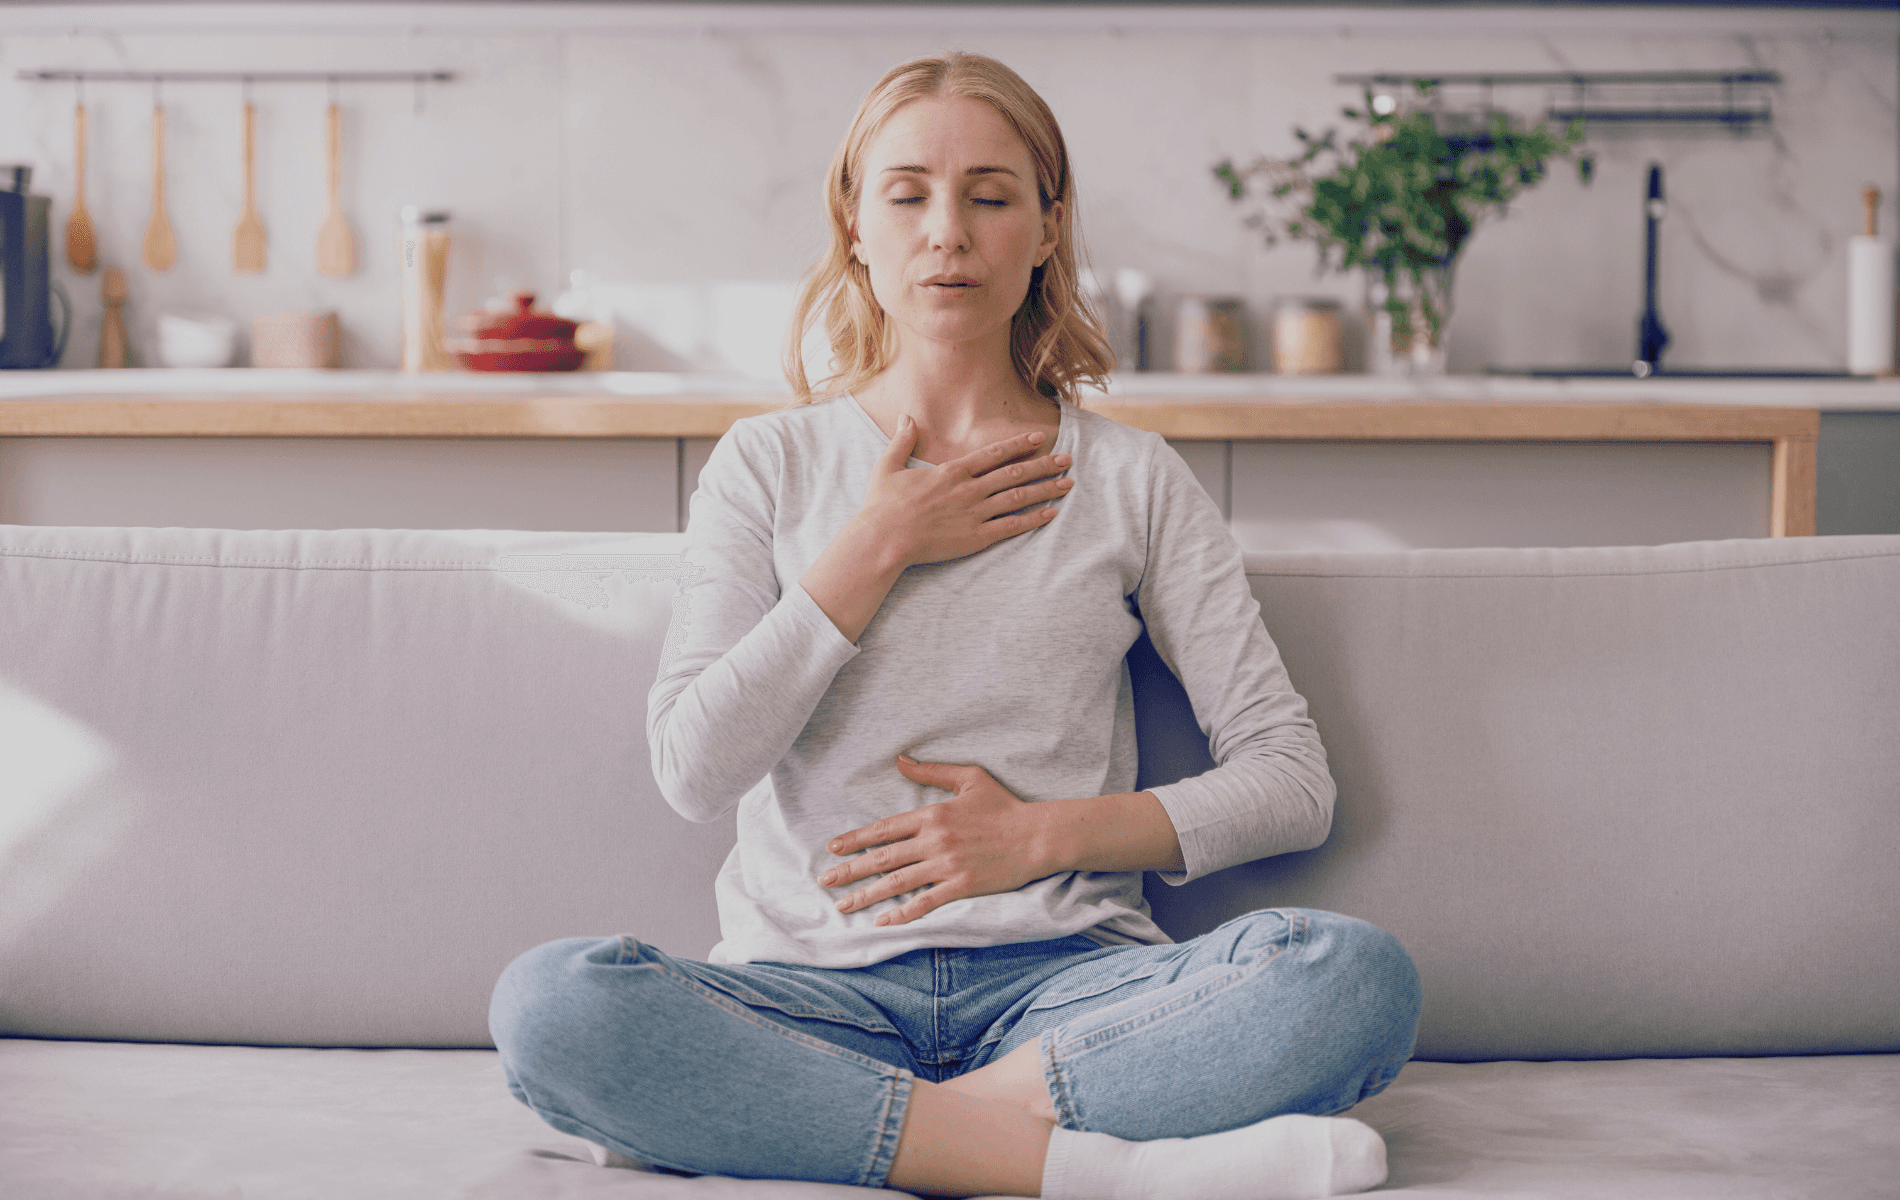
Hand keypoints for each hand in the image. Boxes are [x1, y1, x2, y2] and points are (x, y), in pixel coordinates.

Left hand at [819, 756, 1052, 925]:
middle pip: (883, 857)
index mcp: (933, 814)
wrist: (1037, 835)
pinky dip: (902, 914)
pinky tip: (883, 922)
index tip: (833, 848)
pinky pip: (925, 902)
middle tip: (825, 881)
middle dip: (850, 870)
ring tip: (843, 905)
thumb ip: (932, 772)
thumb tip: (900, 760)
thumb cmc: (1004, 806)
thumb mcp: (969, 779)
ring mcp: (947, 865)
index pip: (884, 828)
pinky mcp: (962, 886)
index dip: (855, 839)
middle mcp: (934, 841)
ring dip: (867, 895)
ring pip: (897, 882)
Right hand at [861, 416, 1073, 568]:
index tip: (1040, 437)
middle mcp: (969, 489)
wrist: (883, 539)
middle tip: (1068, 459)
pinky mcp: (976, 537)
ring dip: (1046, 489)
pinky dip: (1033, 519)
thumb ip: (903, 440)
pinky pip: (1012, 526)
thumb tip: (906, 416)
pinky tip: (1051, 513)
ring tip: (1068, 483)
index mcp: (952, 471)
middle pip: (1015, 472)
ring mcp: (975, 514)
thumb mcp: (888, 466)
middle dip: (1044, 464)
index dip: (1019, 444)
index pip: (994, 453)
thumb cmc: (883, 505)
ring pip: (1019, 497)